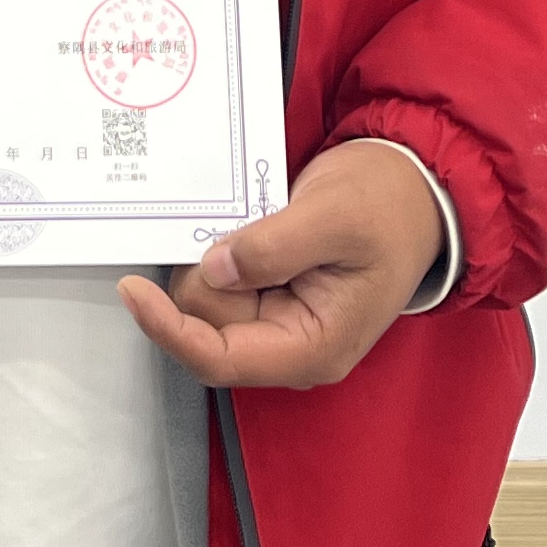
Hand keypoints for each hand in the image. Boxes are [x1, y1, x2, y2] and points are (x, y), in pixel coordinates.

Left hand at [120, 140, 441, 388]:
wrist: (413, 189)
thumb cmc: (387, 207)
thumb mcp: (333, 218)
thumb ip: (273, 247)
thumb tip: (213, 268)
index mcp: (312, 347)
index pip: (220, 358)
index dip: (169, 329)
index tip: (132, 290)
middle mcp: (289, 346)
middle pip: (206, 323)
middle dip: (207, 271)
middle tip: (248, 221)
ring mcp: (278, 322)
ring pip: (207, 299)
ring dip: (215, 255)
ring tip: (264, 217)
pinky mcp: (268, 294)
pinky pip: (220, 280)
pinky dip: (220, 250)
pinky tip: (247, 223)